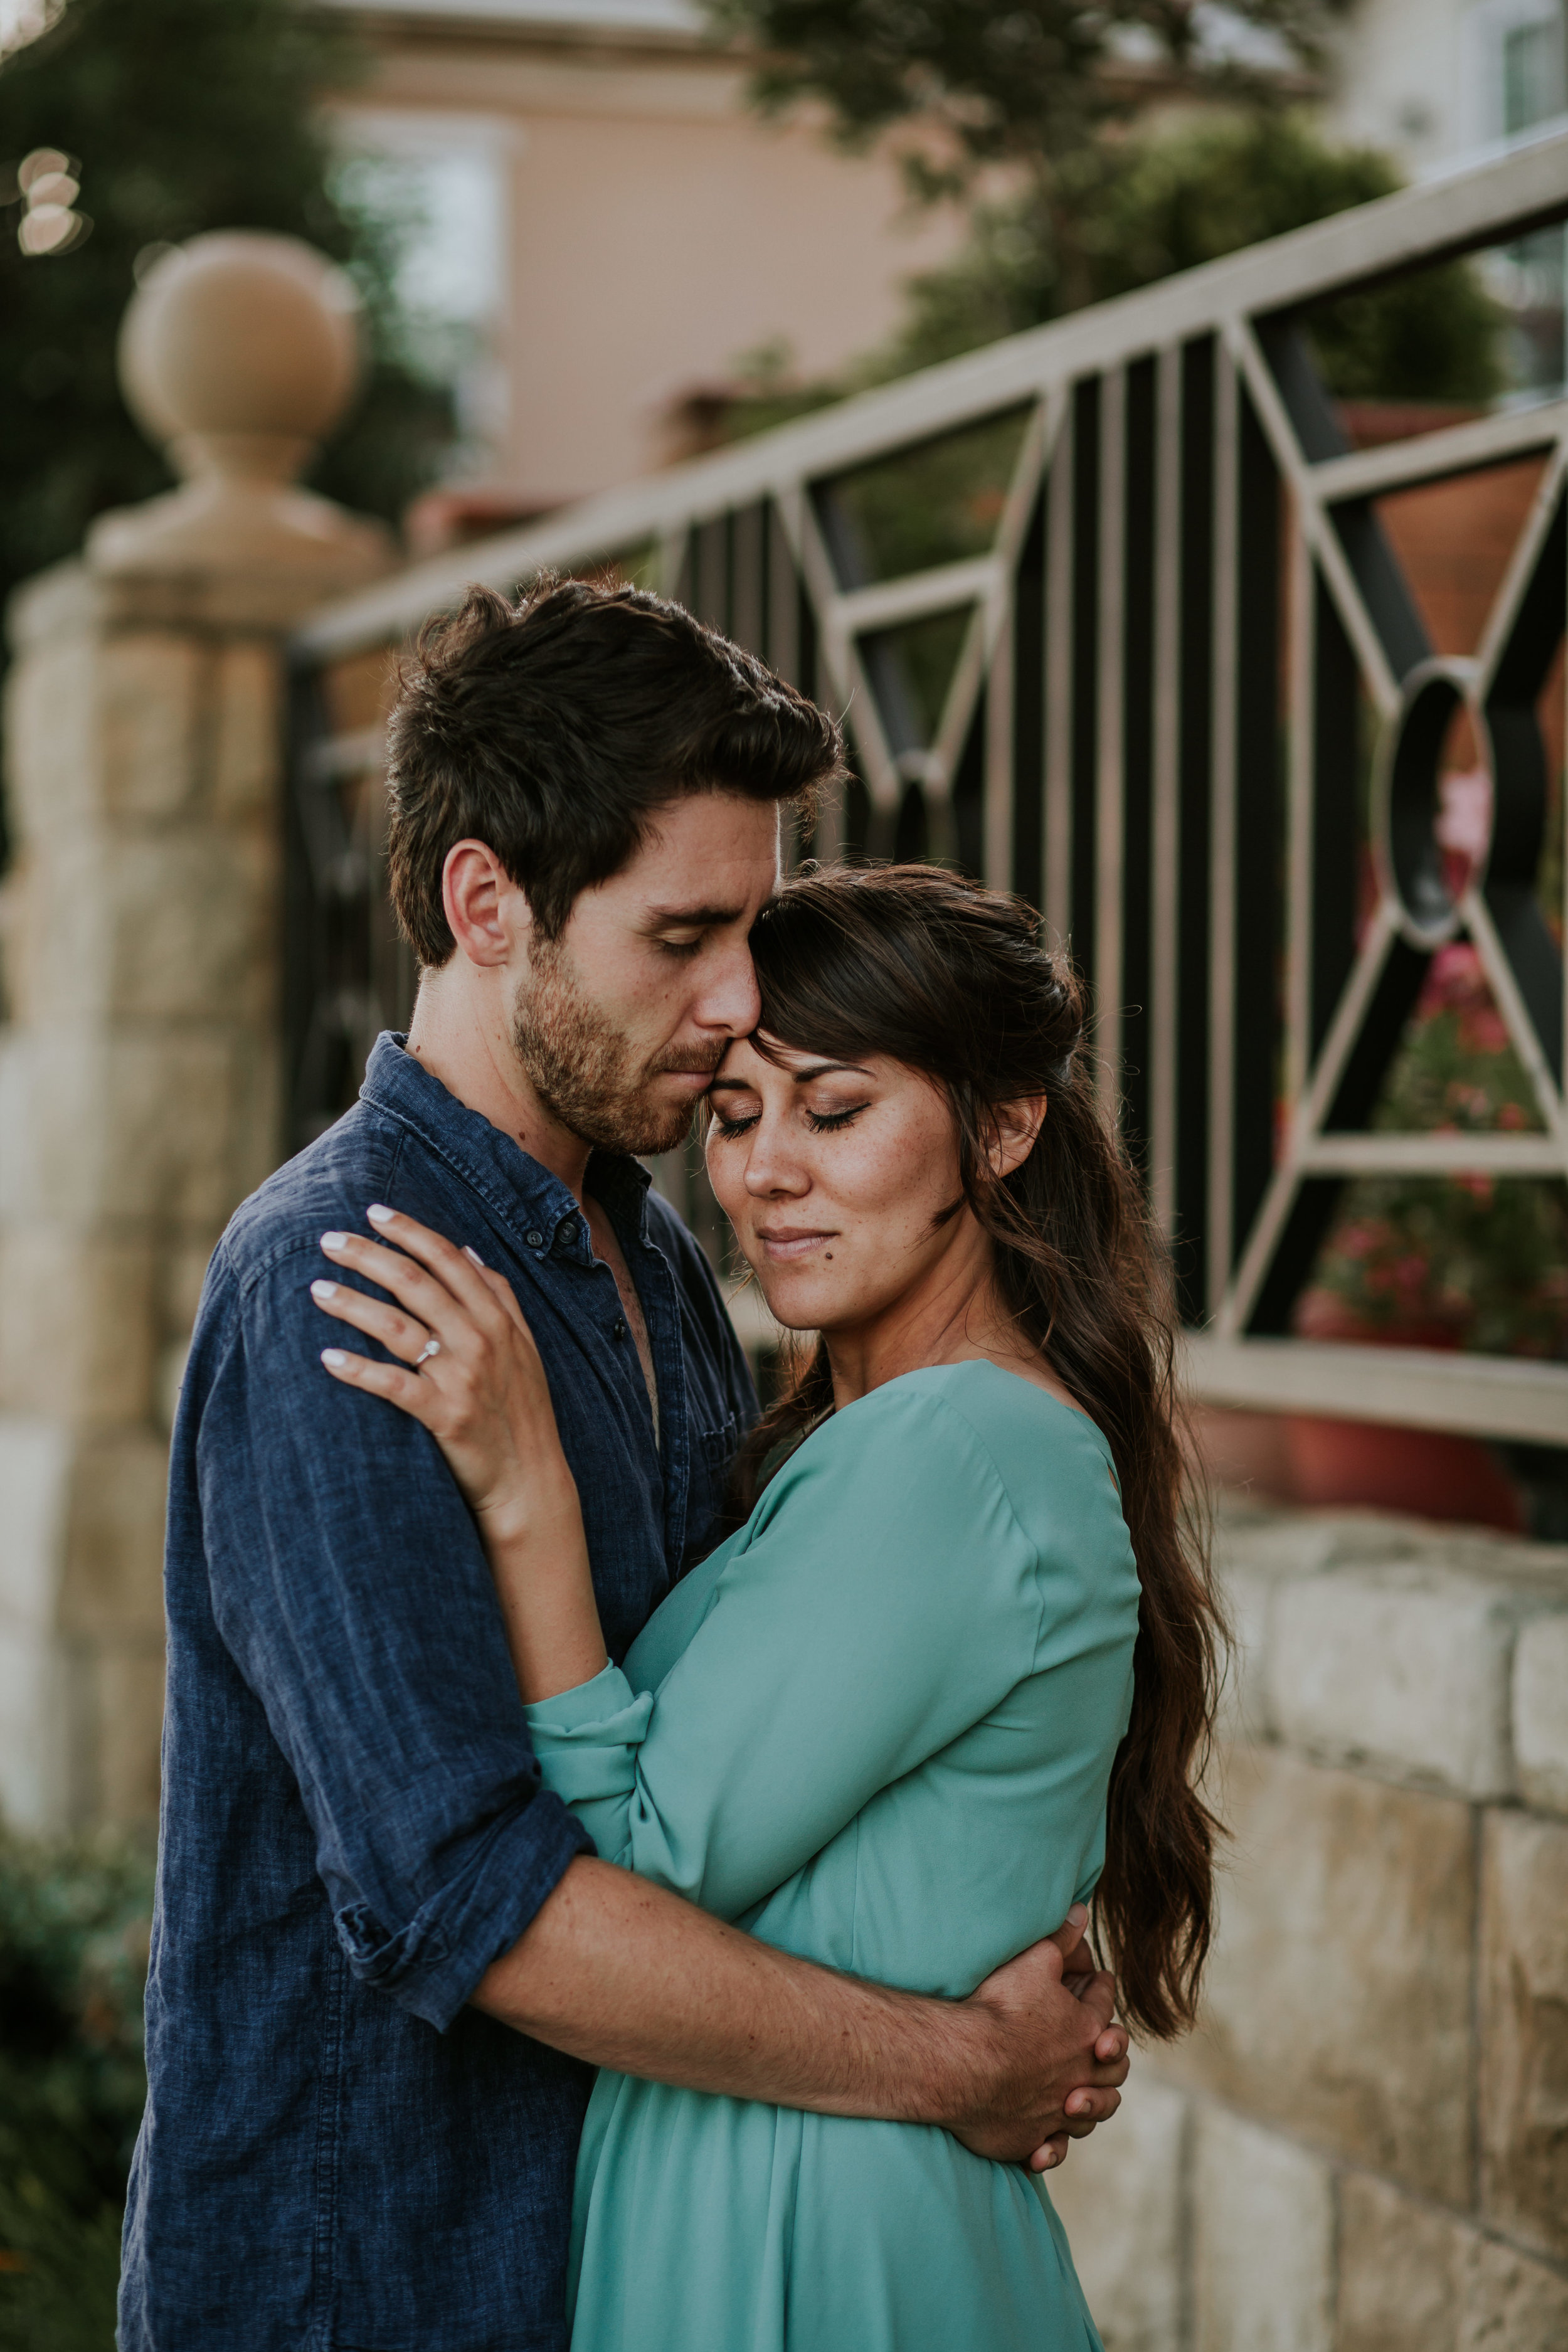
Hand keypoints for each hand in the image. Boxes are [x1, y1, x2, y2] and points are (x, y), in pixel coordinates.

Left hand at [311, 1205, 570, 1539]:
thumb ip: (500, 1296)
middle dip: (369, 1256)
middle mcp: (482, 1340)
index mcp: (498, 1318)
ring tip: (317, 1289)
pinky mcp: (445, 1416)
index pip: (449, 1259)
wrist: (531, 1480)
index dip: (409, 1231)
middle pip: (416, 1283)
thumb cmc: (521, 1411)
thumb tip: (468, 1251)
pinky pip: (394, 1385)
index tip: (372, 1212)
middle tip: (328, 1240)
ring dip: (353, 1304)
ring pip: (398, 1327)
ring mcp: (464, 1378)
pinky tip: (327, 1358)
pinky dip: (358, 1370)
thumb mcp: (524, 1346)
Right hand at [952, 1905, 1128, 2173]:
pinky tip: (1047, 2145)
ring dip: (1091, 2103)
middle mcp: (1080, 2073)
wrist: (965, 2065)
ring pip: (1090, 2111)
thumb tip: (1080, 1910)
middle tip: (1106, 2046)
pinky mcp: (1031, 2136)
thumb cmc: (999, 2010)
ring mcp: (1058, 2109)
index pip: (1103, 2002)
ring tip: (1081, 2098)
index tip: (1101, 1979)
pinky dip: (1053, 2146)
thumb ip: (1059, 1938)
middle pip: (1113, 2067)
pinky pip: (1053, 2146)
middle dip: (1112, 2053)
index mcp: (1087, 2028)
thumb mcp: (1033, 1961)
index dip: (1101, 1986)